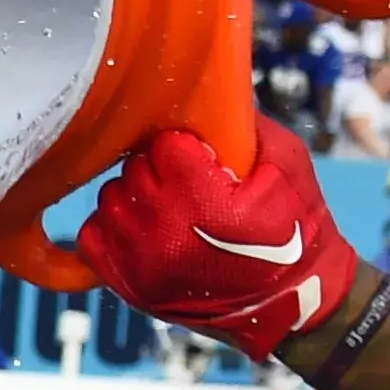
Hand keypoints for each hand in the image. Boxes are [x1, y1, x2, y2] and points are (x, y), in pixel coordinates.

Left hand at [76, 117, 360, 362]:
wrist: (291, 305)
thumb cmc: (296, 230)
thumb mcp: (287, 164)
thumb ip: (243, 122)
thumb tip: (203, 84)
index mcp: (207, 201)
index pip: (164, 147)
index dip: (184, 148)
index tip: (202, 159)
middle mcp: (166, 233)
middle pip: (134, 169)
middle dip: (159, 170)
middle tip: (187, 184)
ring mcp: (142, 262)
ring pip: (110, 197)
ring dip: (135, 197)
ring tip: (168, 207)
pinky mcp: (126, 284)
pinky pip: (93, 233)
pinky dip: (114, 226)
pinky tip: (145, 228)